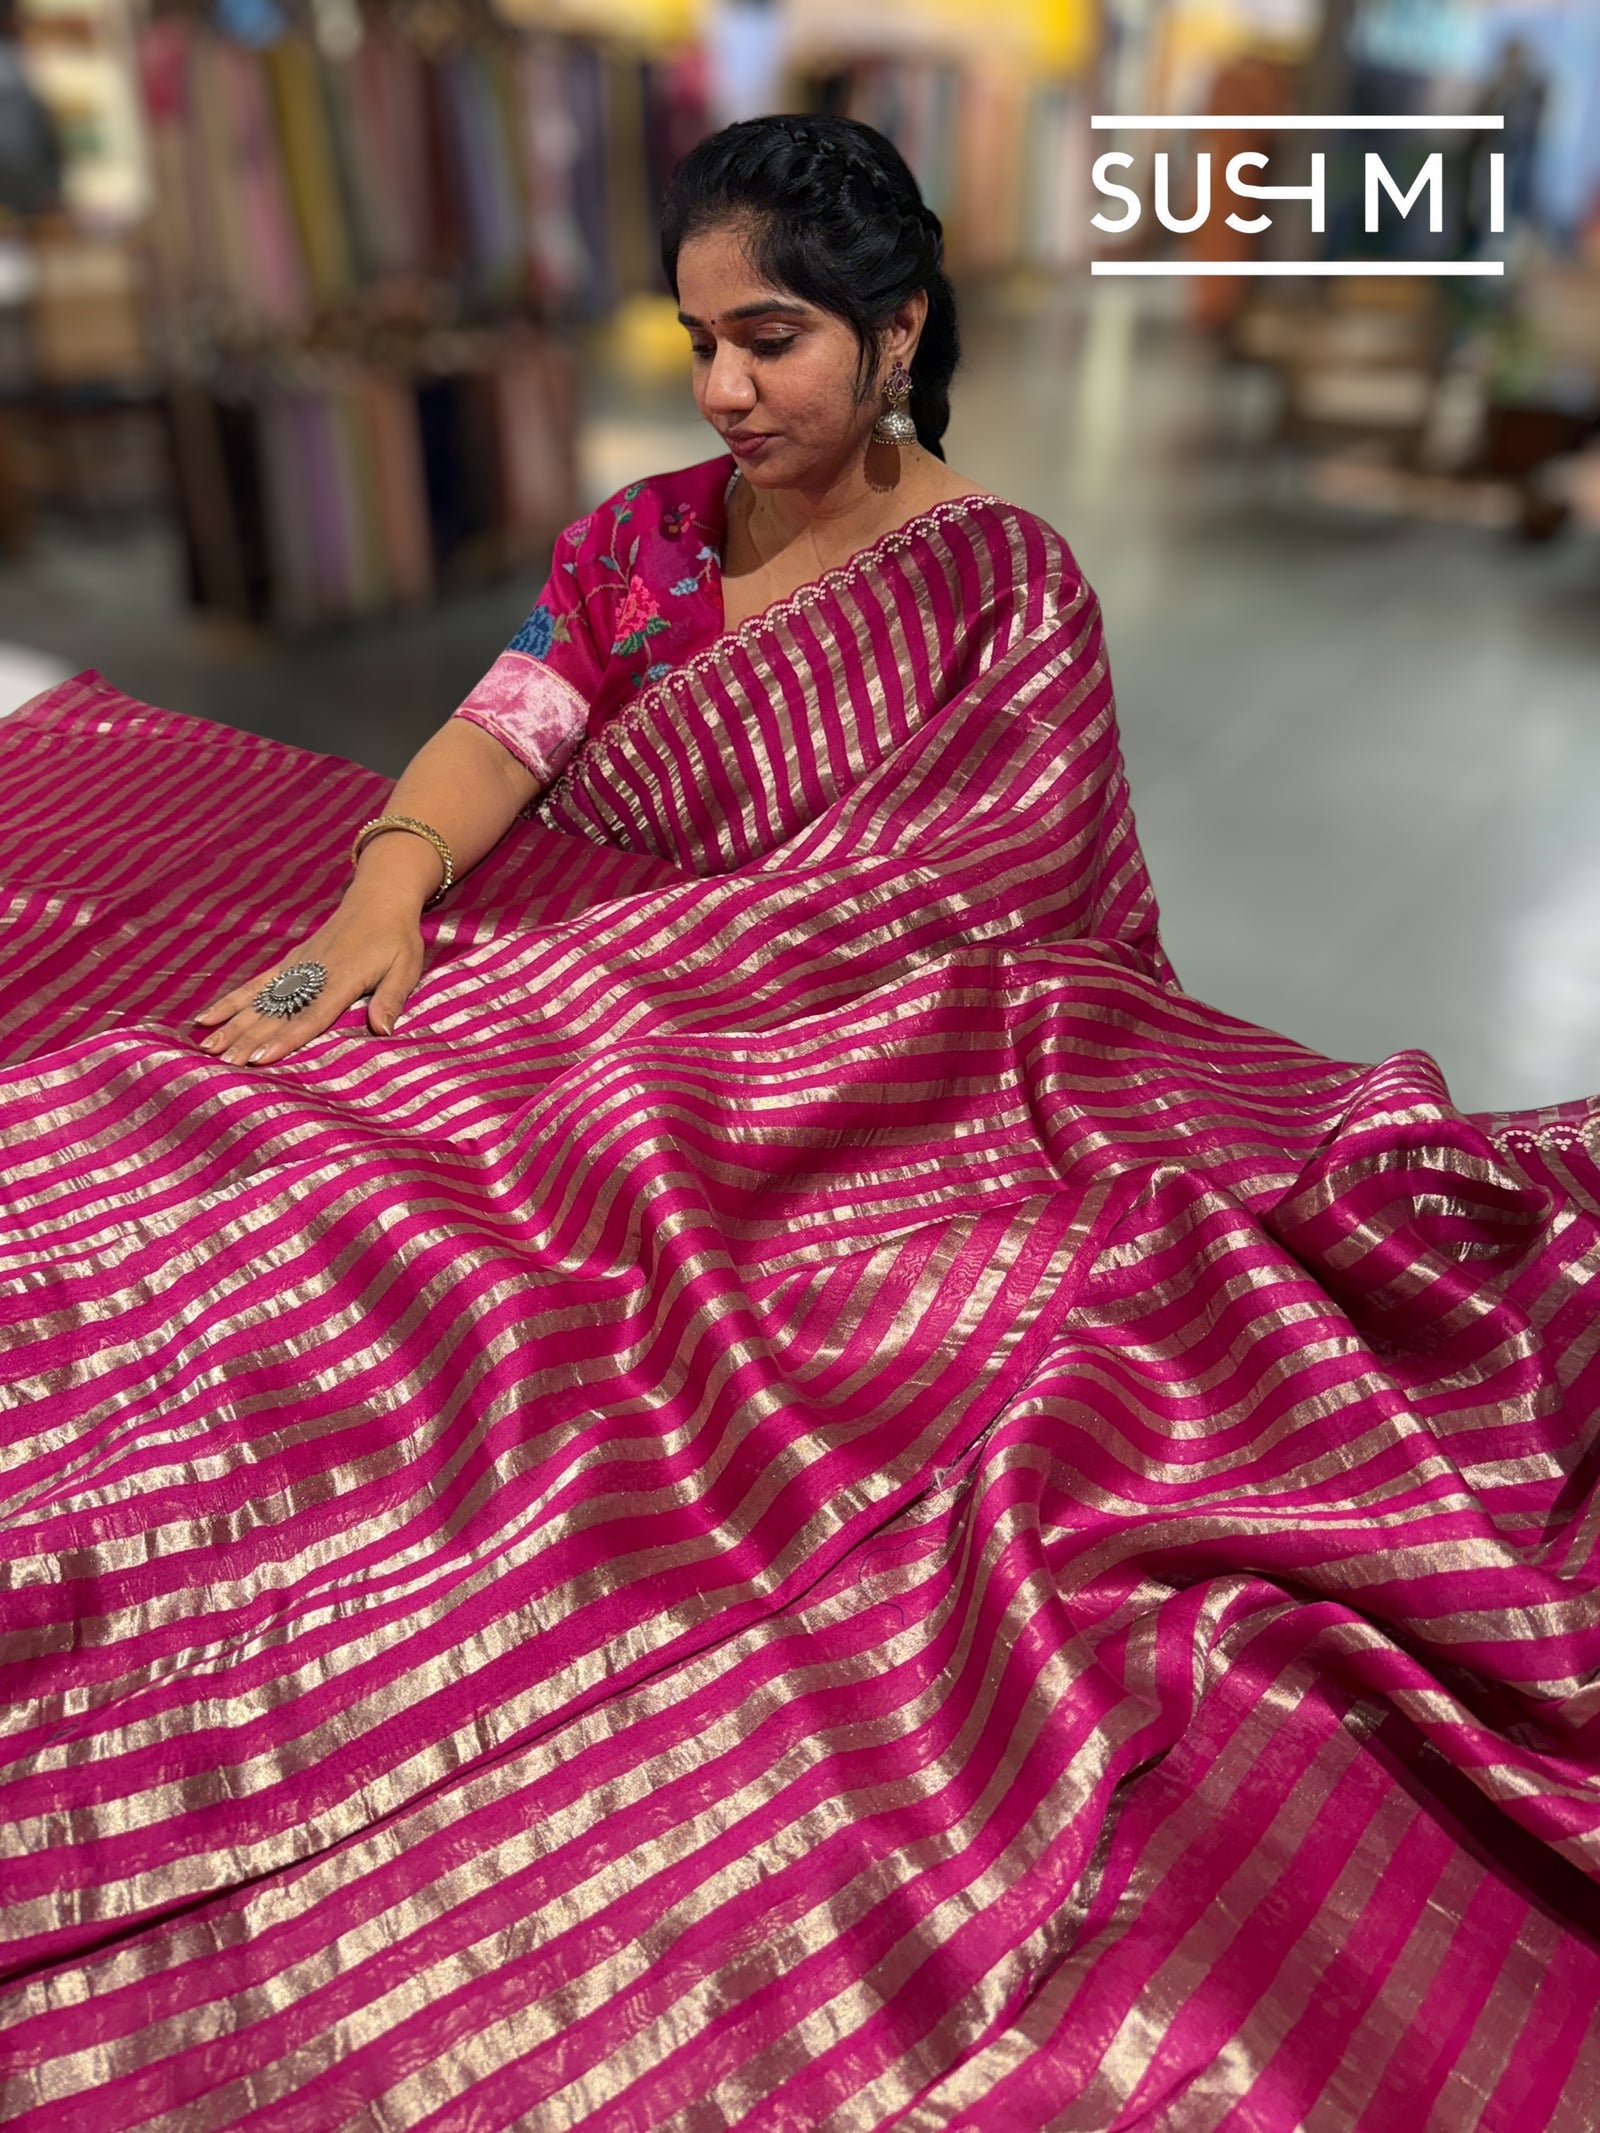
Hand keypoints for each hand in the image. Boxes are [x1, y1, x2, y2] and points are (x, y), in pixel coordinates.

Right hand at [193, 894, 424, 1066]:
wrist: (377, 899)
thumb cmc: (397, 937)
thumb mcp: (406, 966)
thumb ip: (391, 998)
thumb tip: (384, 1030)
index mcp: (342, 978)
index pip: (312, 1014)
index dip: (286, 1037)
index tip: (262, 1057)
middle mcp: (312, 973)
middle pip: (277, 1011)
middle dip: (249, 1038)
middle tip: (224, 1063)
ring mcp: (295, 967)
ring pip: (258, 999)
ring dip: (232, 1024)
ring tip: (208, 1047)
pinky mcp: (288, 963)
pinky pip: (255, 984)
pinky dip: (231, 1001)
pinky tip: (208, 1017)